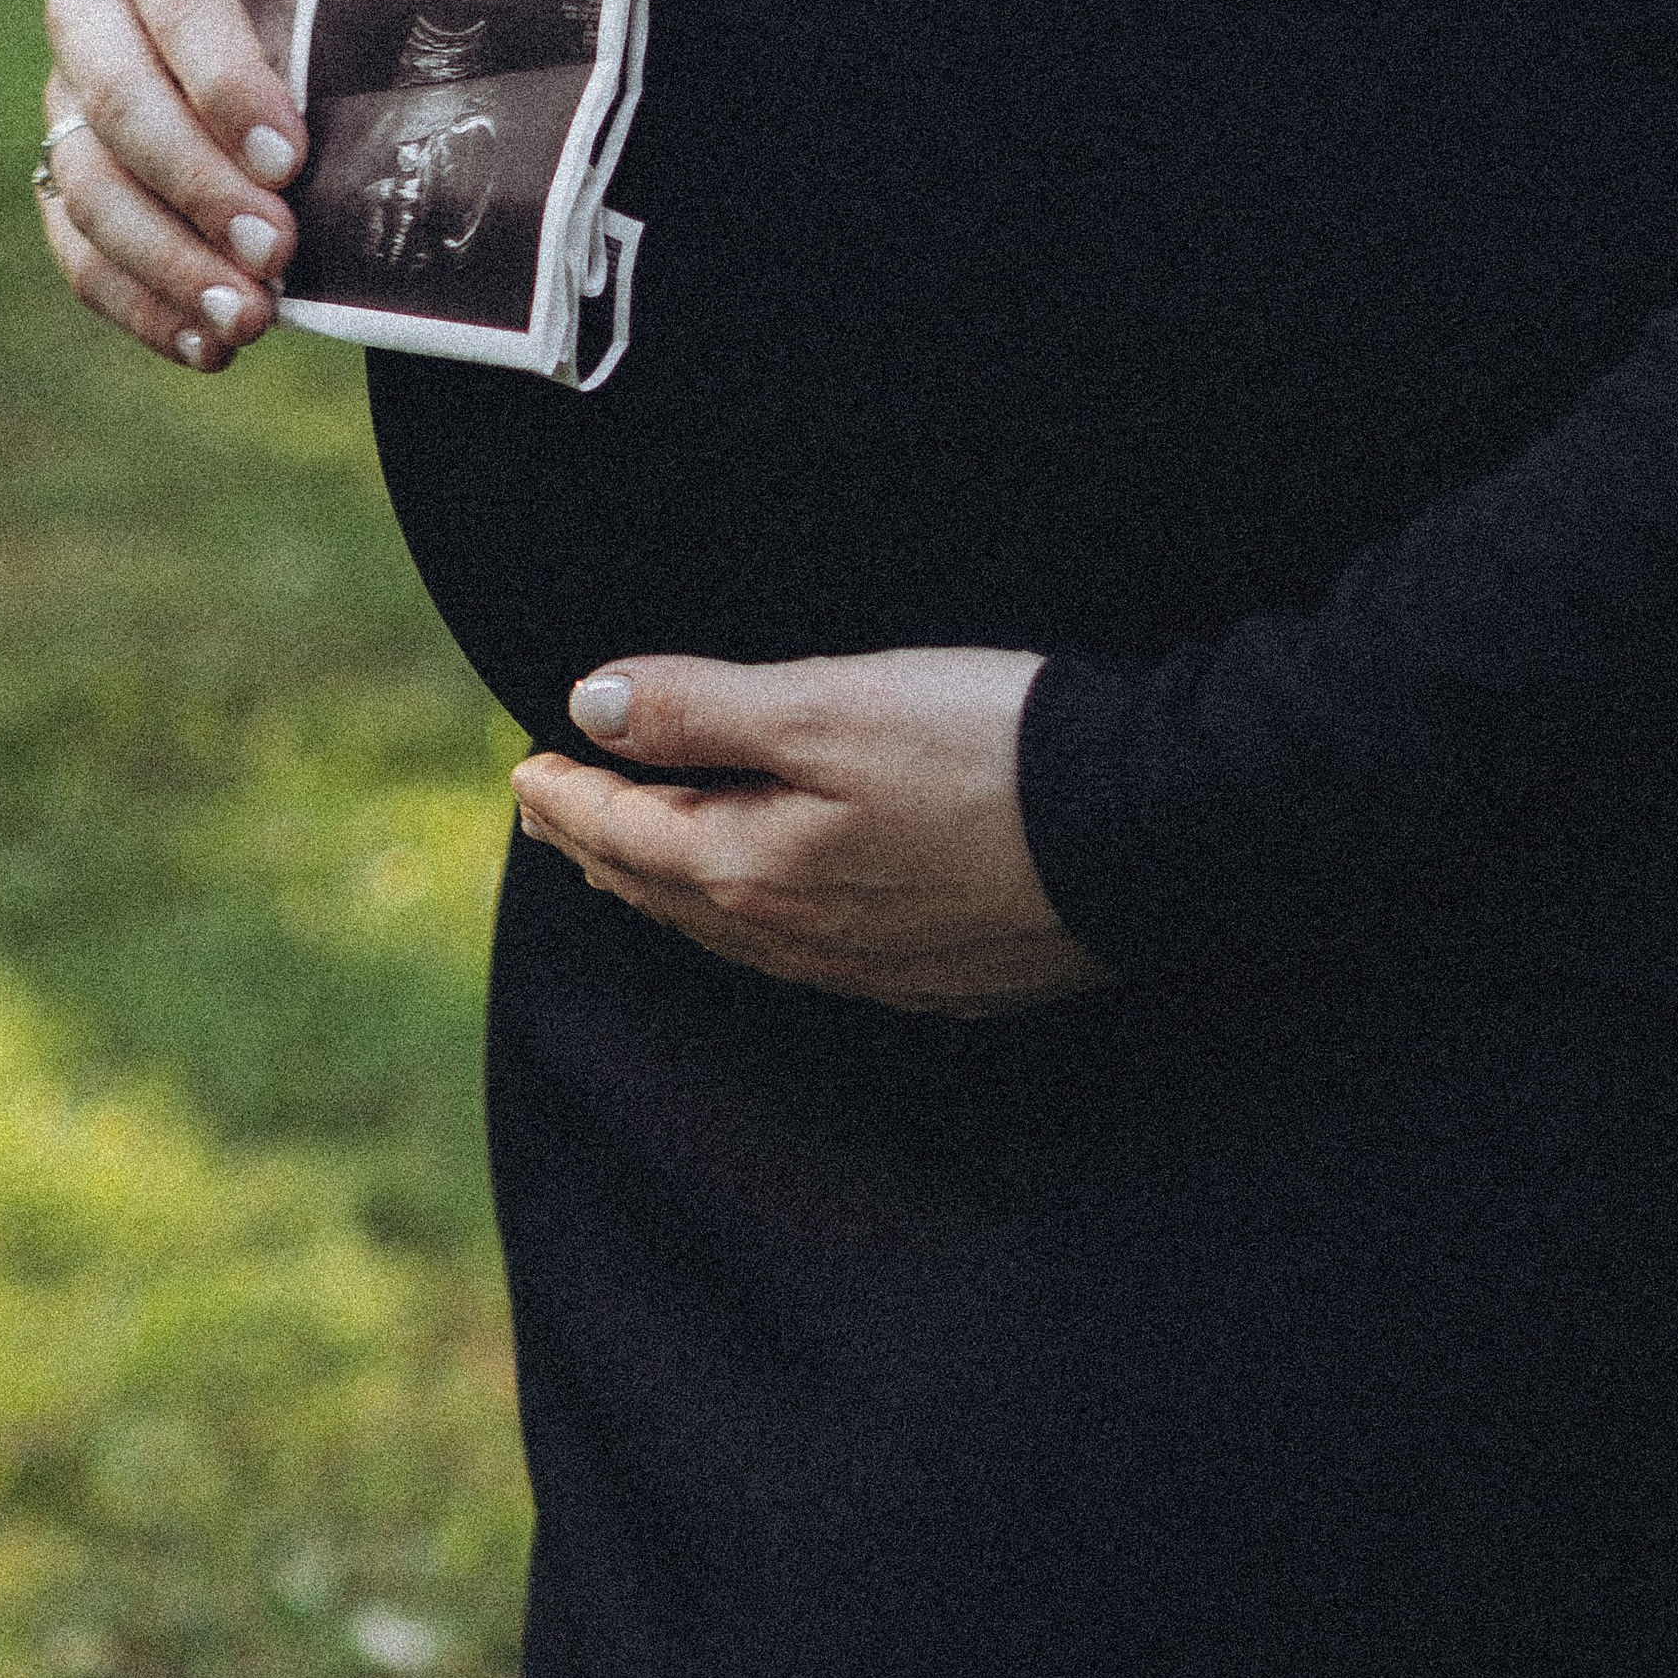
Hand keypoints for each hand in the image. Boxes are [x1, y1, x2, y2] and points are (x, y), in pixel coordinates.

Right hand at [40, 0, 305, 372]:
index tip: (290, 160)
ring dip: (171, 264)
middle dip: (201, 188)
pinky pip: (79, 253)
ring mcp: (62, 98)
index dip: (227, 84)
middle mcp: (91, 10)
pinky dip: (146, 307)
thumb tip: (382, 179)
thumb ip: (342, 76)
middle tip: (278, 252)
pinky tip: (209, 346)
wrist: (280, 53)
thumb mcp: (340, 23)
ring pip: (89, 186)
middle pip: (118, 101)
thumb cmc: (321, 28)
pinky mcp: (57, 180)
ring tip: (249, 318)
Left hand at [510, 649, 1120, 1012]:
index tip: (526, 766)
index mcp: (754, 871)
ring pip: (733, 928)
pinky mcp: (937, 972)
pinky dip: (753, 915)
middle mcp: (798, 937)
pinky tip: (767, 900)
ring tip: (635, 858)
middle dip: (602, 847)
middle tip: (555, 813)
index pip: (627, 835)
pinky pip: (805, 950)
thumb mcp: (829, 705)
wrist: (1151, 828)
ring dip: (671, 887)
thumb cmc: (988, 751)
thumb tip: (591, 708)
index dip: (570, 794)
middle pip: (667, 891)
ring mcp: (868, 966)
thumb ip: (702, 711)